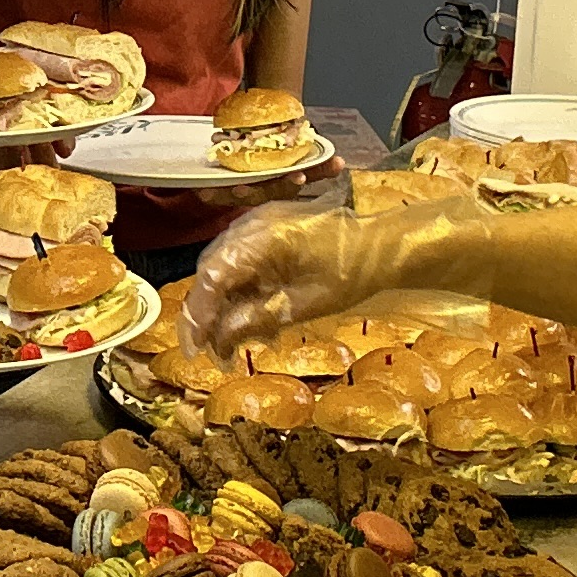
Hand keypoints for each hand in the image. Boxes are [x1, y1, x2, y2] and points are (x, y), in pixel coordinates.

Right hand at [187, 199, 430, 354]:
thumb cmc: (350, 274)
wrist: (380, 245)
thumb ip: (256, 319)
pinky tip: (255, 316)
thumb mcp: (303, 305)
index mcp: (261, 238)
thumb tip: (218, 342)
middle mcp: (250, 224)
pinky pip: (239, 260)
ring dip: (225, 305)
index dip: (197, 317)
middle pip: (211, 271)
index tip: (196, 350)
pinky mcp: (265, 228)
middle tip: (218, 354)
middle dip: (209, 316)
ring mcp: (256, 222)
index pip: (211, 277)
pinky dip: (240, 289)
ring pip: (222, 268)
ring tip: (241, 342)